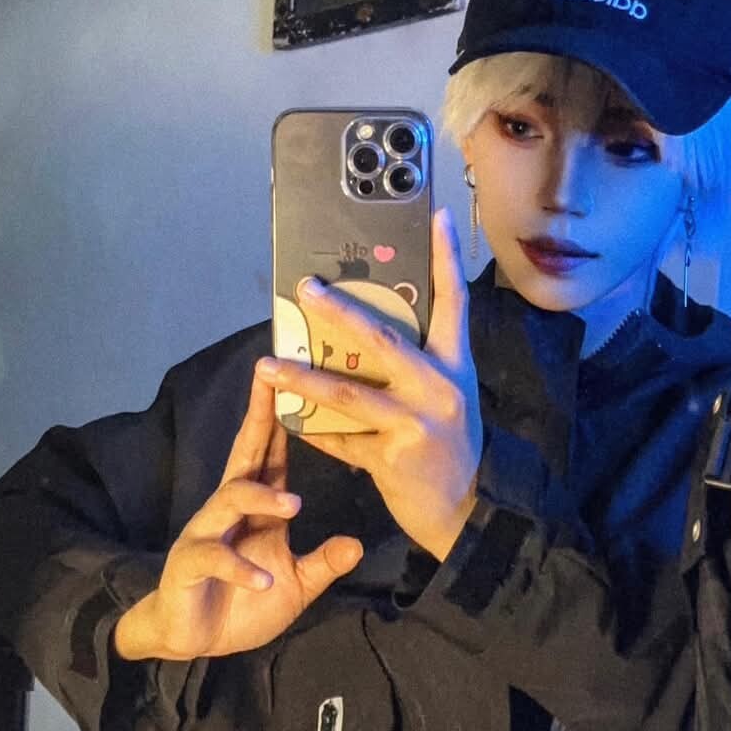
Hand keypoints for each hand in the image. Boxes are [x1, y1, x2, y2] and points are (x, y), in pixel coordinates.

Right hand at [113, 373, 362, 660]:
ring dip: (260, 498)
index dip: (282, 418)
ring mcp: (206, 534)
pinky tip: (262, 580)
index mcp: (257, 509)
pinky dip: (240, 568)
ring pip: (229, 499)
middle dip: (258, 418)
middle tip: (271, 384)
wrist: (194, 639)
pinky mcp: (188, 564)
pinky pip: (213, 557)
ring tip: (292, 505)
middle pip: (244, 454)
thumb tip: (358, 544)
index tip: (296, 378)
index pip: (271, 453)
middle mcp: (229, 511)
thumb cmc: (244, 602)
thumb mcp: (296, 584)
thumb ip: (324, 562)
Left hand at [255, 208, 481, 561]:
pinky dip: (313, 431)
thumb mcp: (447, 399)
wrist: (462, 514)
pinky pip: (340, 440)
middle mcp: (438, 390)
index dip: (446, 258)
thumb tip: (364, 331)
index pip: (453, 302)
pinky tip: (288, 419)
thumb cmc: (450, 450)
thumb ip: (416, 367)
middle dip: (339, 313)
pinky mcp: (391, 459)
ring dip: (302, 378)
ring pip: (348, 393)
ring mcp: (415, 425)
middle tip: (305, 289)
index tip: (435, 216)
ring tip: (268, 365)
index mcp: (454, 367)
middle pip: (382, 340)